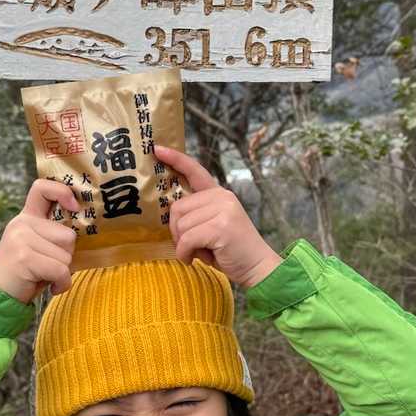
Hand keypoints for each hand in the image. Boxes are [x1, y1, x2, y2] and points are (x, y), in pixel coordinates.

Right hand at [0, 179, 79, 302]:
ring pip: (66, 254)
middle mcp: (22, 224)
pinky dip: (61, 283)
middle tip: (48, 267)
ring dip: (63, 272)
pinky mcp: (24, 257)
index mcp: (26, 218)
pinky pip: (61, 269)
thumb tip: (85, 227)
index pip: (43, 188)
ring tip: (45, 276)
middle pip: (68, 235)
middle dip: (66, 256)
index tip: (74, 207)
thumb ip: (54, 235)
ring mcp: (21, 239)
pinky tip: (52, 288)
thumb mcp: (38, 248)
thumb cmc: (25, 274)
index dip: (63, 192)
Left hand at [155, 145, 282, 287]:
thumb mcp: (214, 225)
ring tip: (198, 253)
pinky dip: (185, 254)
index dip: (175, 159)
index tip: (157, 148)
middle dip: (177, 232)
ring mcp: (223, 210)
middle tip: (190, 246)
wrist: (258, 267)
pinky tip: (193, 260)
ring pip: (180, 225)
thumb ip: (197, 214)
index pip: (195, 171)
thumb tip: (172, 216)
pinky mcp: (220, 227)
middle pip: (177, 208)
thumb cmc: (231, 250)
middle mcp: (221, 197)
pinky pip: (187, 239)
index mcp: (219, 194)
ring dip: (183, 245)